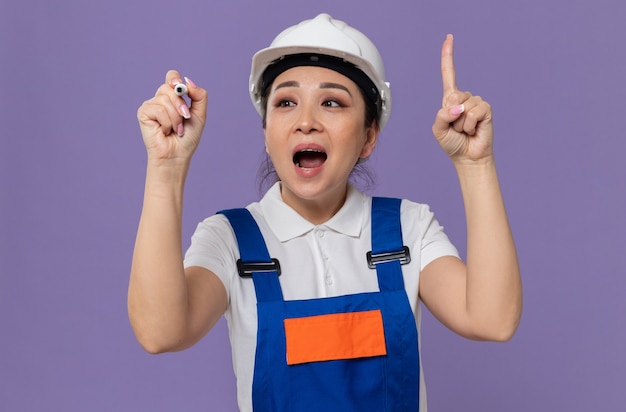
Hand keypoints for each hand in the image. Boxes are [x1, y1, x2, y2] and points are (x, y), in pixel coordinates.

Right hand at [137, 70, 207, 163]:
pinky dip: (167, 122)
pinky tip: (165, 131)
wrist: (177, 155)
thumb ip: (199, 96)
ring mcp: (151, 105)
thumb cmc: (187, 137)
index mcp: (173, 97)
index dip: (175, 79)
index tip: (180, 88)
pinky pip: (159, 110)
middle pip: (170, 86)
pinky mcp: (144, 112)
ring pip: (165, 99)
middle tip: (185, 118)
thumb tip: (187, 80)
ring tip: (175, 129)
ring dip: (175, 117)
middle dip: (181, 105)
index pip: (172, 77)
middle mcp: (160, 98)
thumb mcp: (200, 114)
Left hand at [432, 35, 493, 164]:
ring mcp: (476, 102)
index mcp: (450, 100)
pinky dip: (469, 125)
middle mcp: (464, 98)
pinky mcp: (486, 109)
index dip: (448, 56)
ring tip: (465, 131)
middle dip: (451, 116)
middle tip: (456, 128)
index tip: (449, 37)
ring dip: (460, 124)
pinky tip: (473, 130)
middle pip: (452, 97)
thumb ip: (442, 115)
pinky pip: (473, 113)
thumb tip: (458, 107)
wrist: (468, 157)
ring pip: (462, 107)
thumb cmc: (452, 143)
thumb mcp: (438, 129)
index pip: (449, 74)